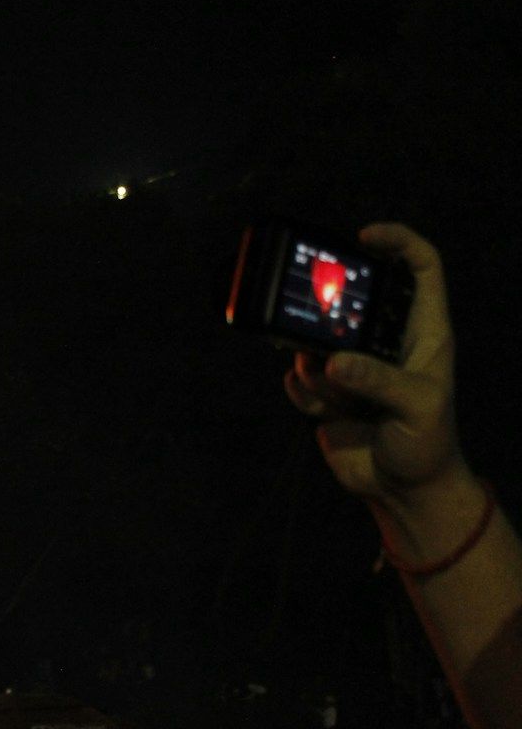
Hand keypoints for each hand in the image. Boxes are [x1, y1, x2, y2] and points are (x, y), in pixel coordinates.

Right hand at [282, 224, 475, 523]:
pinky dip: (304, 395)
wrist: (403, 490)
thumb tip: (329, 362)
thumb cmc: (428, 443)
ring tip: (337, 398)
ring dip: (317, 371)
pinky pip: (299, 380)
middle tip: (315, 328)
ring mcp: (353, 367)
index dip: (396, 243)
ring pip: (317, 344)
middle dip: (328, 316)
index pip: (418, 269)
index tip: (363, 237)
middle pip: (351, 302)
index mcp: (423, 332)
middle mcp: (386, 343)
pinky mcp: (326, 393)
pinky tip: (324, 412)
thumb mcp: (416, 408)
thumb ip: (376, 380)